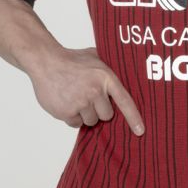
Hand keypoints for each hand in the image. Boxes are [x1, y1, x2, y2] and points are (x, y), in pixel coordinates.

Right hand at [28, 46, 144, 134]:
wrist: (46, 61)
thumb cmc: (71, 59)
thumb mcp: (94, 56)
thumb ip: (109, 65)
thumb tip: (124, 67)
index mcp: (106, 77)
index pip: (125, 101)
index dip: (133, 118)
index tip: (140, 131)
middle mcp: (95, 91)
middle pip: (107, 115)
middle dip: (99, 110)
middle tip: (89, 97)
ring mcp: (81, 102)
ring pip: (91, 121)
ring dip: (85, 114)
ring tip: (76, 97)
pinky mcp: (67, 112)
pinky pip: (76, 124)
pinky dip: (72, 117)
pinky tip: (67, 102)